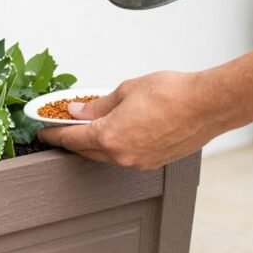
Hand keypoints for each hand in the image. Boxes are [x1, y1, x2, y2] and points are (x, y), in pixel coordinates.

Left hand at [37, 71, 227, 169]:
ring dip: (94, 142)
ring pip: (105, 155)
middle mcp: (122, 155)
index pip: (71, 138)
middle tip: (63, 127)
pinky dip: (114, 146)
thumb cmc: (174, 94)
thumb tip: (79, 111)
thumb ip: (98, 105)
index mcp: (110, 136)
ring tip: (90, 125)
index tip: (44, 131)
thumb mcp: (126, 90)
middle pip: (86, 150)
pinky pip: (124, 156)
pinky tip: (116, 131)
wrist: (208, 105)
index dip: (54, 134)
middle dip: (72, 138)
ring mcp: (138, 161)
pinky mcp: (153, 161)